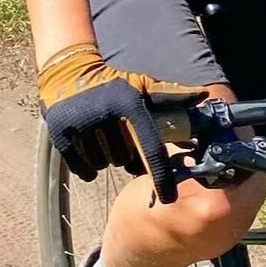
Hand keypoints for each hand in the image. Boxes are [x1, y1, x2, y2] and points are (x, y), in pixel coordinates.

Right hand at [38, 44, 204, 204]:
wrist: (69, 70)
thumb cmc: (112, 82)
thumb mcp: (142, 84)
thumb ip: (173, 94)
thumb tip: (203, 95)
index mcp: (130, 104)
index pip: (150, 148)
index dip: (161, 176)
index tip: (168, 196)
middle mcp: (106, 114)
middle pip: (125, 160)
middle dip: (126, 156)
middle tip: (121, 139)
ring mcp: (81, 124)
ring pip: (104, 165)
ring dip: (106, 158)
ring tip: (102, 137)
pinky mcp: (62, 134)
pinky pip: (84, 168)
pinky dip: (88, 166)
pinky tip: (89, 148)